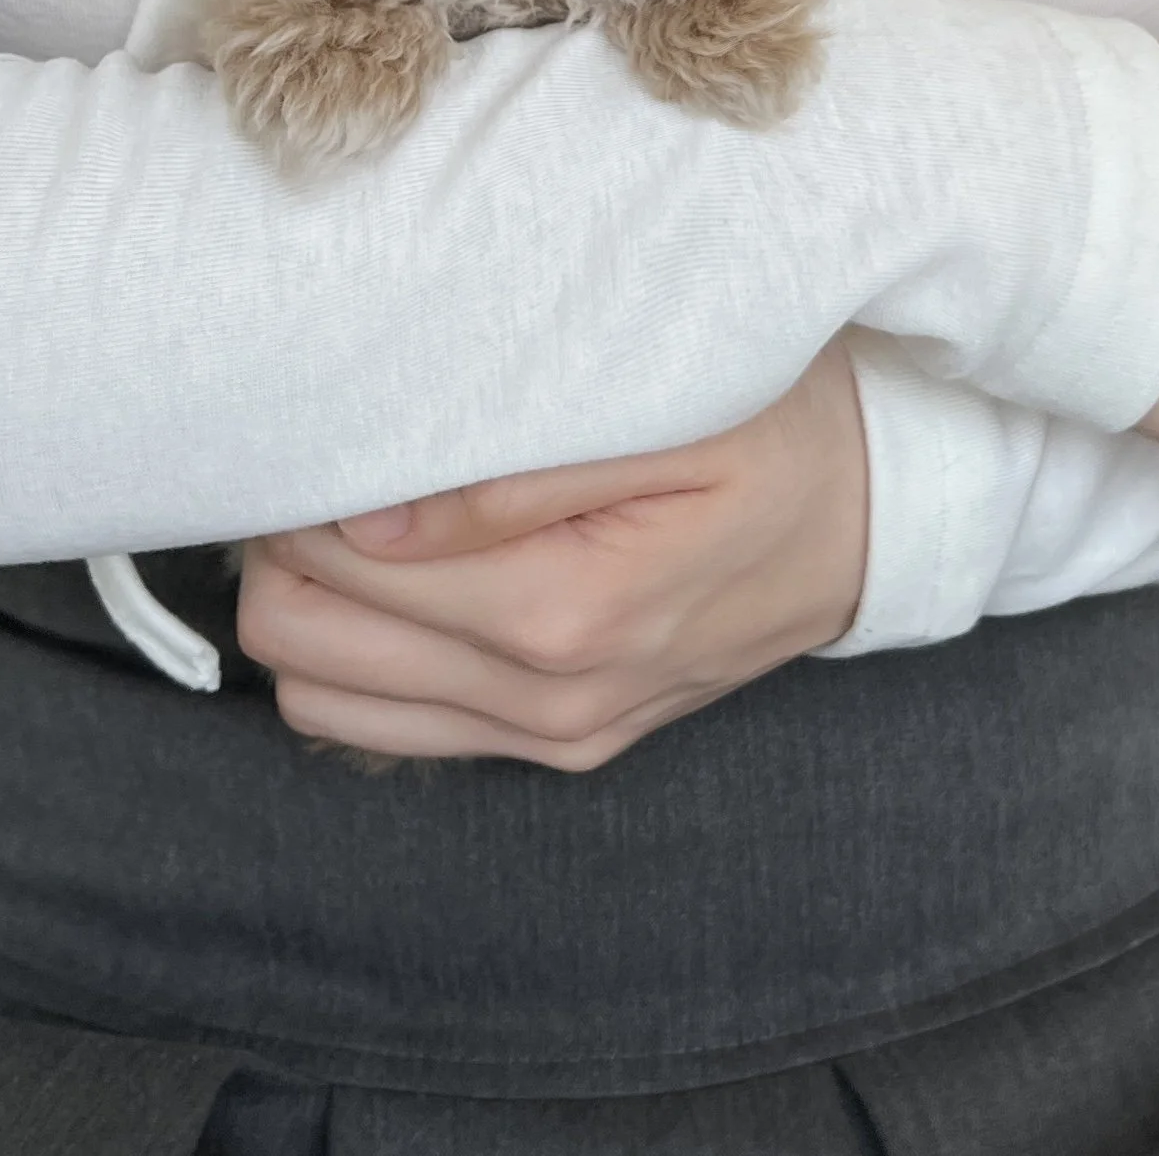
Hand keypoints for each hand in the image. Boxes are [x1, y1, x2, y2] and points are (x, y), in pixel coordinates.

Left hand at [236, 339, 868, 767]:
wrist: (872, 519)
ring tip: (362, 514)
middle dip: (286, 547)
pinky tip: (408, 579)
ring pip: (325, 703)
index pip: (335, 566)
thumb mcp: (671, 412)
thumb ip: (513, 471)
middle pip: (303, 646)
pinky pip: (391, 732)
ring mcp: (551, 736)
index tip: (334, 422)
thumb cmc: (774, 432)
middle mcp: (546, 699)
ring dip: (314, 609)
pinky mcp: (557, 745)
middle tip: (335, 460)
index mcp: (565, 611)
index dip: (305, 484)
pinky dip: (364, 661)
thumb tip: (371, 517)